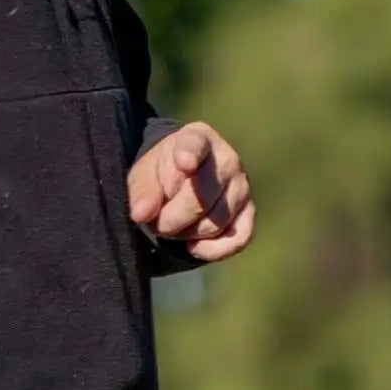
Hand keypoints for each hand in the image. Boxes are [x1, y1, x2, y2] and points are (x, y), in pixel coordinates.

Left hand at [128, 122, 254, 263]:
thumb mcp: (144, 176)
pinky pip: (236, 241)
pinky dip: (212, 250)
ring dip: (187, 234)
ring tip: (176, 225)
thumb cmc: (163, 175)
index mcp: (197, 138)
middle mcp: (227, 159)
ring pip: (214, 224)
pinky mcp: (249, 213)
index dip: (190, 155)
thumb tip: (141, 215)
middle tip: (158, 222)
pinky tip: (194, 246)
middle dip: (171, 220)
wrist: (184, 183)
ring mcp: (242, 187)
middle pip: (199, 201)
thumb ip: (141, 192)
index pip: (195, 145)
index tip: (184, 163)